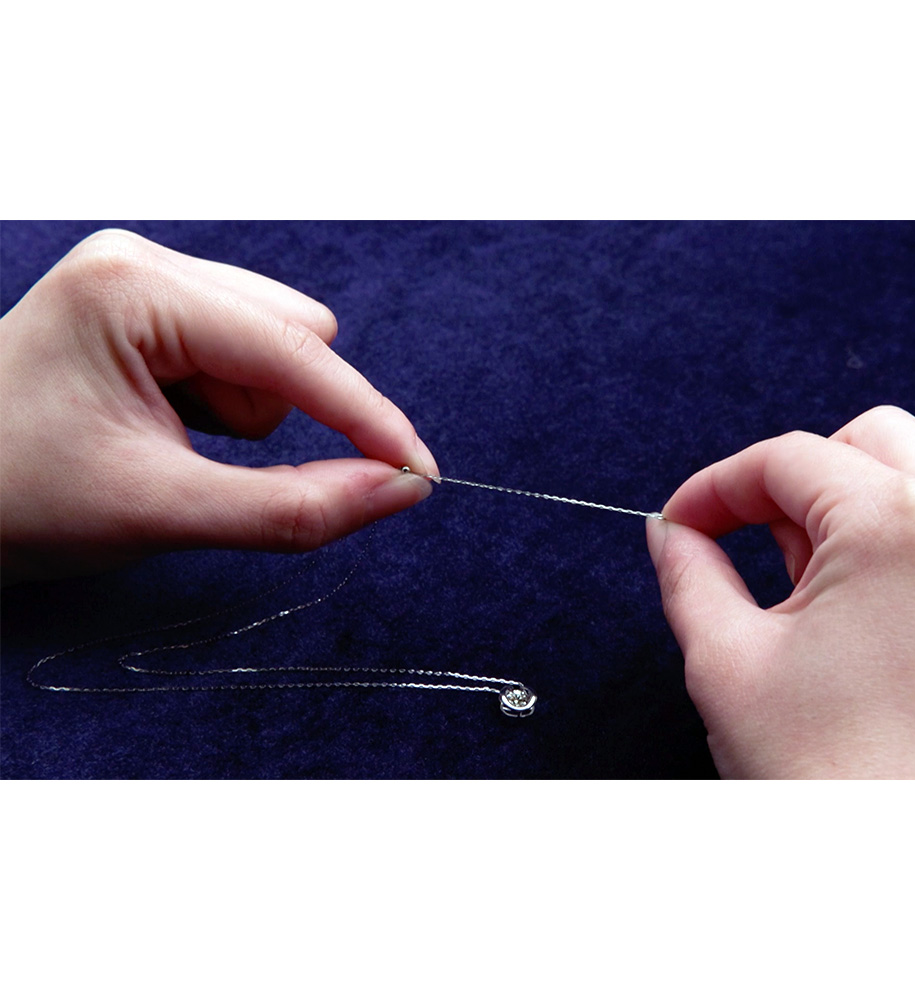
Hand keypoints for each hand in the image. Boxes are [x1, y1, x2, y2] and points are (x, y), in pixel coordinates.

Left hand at [0, 230, 437, 581]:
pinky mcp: (149, 308)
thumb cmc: (17, 499)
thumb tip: (397, 490)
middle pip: (291, 338)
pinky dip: (227, 407)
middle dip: (276, 415)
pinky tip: (167, 427)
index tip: (419, 473)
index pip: (291, 353)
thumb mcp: (162, 511)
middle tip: (211, 467)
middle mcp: (142, 262)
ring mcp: (143, 280)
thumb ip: (293, 506)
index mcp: (133, 289)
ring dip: (248, 415)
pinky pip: (240, 357)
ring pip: (272, 351)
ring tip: (171, 446)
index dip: (367, 418)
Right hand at [647, 406, 914, 777]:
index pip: (787, 458)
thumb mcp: (728, 663)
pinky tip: (858, 614)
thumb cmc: (836, 782)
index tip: (682, 525)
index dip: (714, 487)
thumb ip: (688, 574)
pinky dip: (894, 544)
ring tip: (803, 591)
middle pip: (866, 441)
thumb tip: (671, 532)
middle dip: (792, 481)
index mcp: (899, 525)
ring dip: (845, 511)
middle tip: (746, 541)